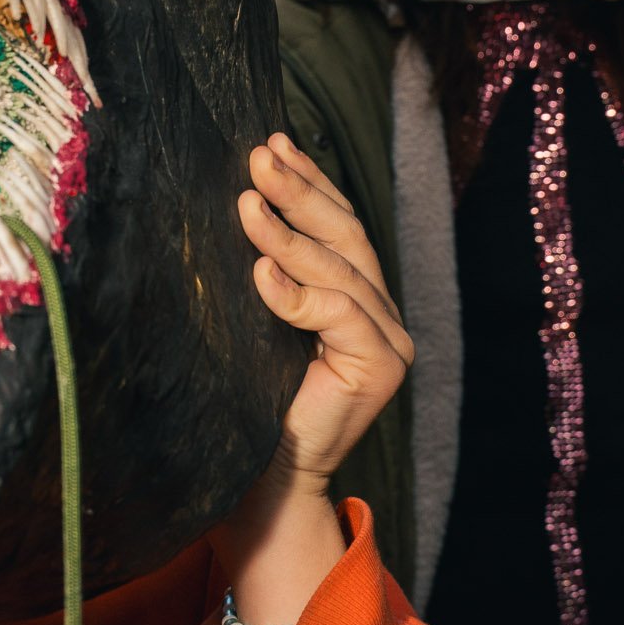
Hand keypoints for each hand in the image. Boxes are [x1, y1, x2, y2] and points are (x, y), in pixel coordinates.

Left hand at [210, 134, 412, 624]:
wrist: (254, 482)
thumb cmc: (241, 401)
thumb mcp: (248, 320)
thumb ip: (261, 270)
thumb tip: (235, 196)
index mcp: (353, 300)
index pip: (336, 226)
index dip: (307, 181)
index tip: (271, 142)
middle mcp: (380, 316)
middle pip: (346, 235)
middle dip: (300, 190)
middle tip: (260, 155)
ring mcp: (388, 342)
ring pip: (343, 267)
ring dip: (289, 232)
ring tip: (247, 202)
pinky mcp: (381, 368)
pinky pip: (340, 312)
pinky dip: (298, 291)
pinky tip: (259, 273)